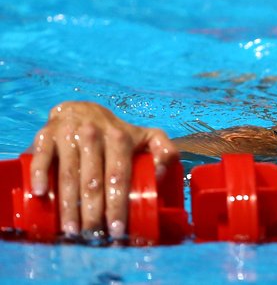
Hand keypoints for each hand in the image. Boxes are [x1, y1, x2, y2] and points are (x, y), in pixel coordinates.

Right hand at [28, 101, 176, 239]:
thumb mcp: (147, 136)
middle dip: (93, 211)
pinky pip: (42, 157)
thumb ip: (165, 151)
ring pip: (68, 174)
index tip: (117, 229)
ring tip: (72, 230)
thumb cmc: (117, 132)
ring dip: (69, 205)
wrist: (81, 110)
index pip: (119, 176)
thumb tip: (161, 174)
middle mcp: (94, 134)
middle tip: (93, 235)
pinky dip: (40, 175)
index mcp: (120, 139)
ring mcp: (69, 134)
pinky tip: (41, 195)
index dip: (118, 204)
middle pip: (93, 180)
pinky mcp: (46, 135)